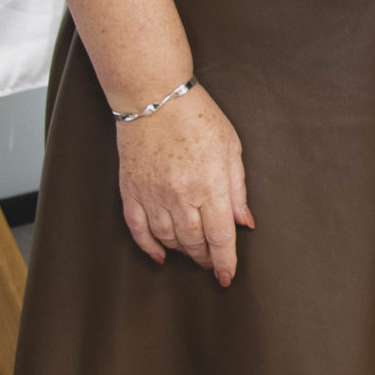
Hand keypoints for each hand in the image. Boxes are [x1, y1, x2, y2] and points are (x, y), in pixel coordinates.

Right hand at [115, 82, 252, 285]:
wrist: (154, 96)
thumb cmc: (197, 117)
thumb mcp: (231, 148)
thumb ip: (237, 189)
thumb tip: (243, 222)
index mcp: (209, 185)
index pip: (219, 237)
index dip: (225, 262)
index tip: (227, 277)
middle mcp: (180, 195)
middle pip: (194, 242)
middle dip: (205, 257)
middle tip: (211, 262)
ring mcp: (152, 195)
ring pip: (168, 239)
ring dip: (182, 252)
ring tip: (191, 253)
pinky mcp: (131, 191)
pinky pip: (138, 229)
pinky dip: (149, 246)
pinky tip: (160, 255)